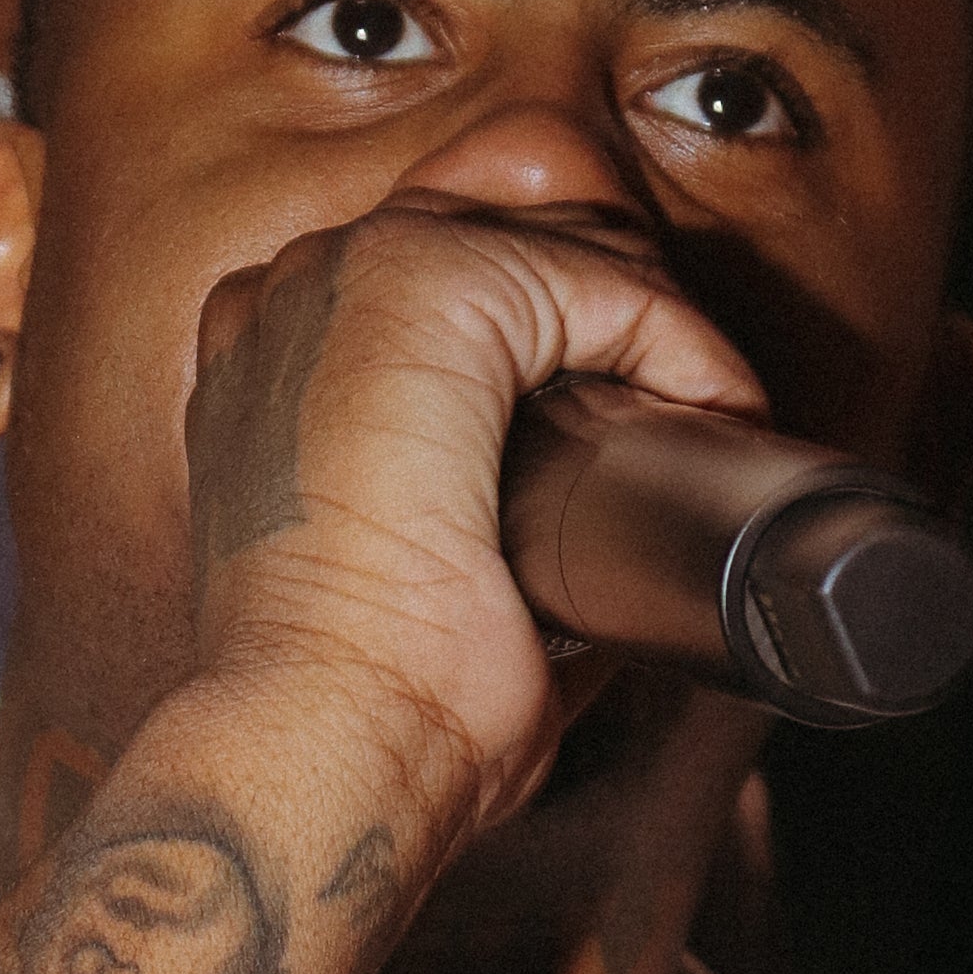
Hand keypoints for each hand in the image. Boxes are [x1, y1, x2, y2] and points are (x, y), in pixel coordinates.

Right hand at [177, 203, 766, 845]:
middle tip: (681, 422)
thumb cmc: (356, 703)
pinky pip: (605, 279)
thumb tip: (597, 550)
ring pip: (557, 246)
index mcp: (262, 361)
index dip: (550, 341)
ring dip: (650, 329)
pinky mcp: (429, 288)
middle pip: (500, 237)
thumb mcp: (391, 583)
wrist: (323, 736)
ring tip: (705, 423)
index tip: (627, 429)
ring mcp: (347, 273)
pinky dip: (682, 343)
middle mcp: (288, 293)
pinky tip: (710, 414)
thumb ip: (461, 519)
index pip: (438, 280)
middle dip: (607, 320)